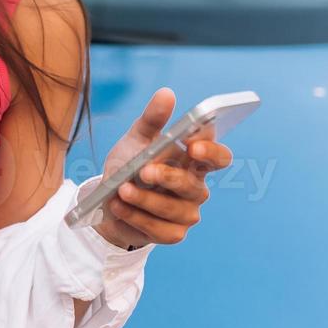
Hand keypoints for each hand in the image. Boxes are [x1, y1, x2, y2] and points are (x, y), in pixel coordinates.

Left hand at [90, 87, 232, 249]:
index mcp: (194, 161)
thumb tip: (167, 93)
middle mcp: (196, 187)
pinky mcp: (173, 233)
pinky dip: (137, 218)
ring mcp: (187, 212)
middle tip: (145, 170)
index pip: (218, 156)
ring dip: (146, 200)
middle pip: (193, 186)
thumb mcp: (137, 138)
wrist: (109, 198)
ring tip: (122, 190)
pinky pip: (160, 229)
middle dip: (168, 177)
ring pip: (174, 209)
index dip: (210, 151)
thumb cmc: (131, 163)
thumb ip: (153, 118)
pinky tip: (119, 208)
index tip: (193, 144)